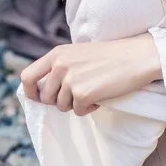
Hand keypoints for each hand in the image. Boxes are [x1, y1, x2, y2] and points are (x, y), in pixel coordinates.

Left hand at [19, 35, 161, 116]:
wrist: (138, 57)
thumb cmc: (113, 57)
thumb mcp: (79, 54)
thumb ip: (61, 67)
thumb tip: (45, 91)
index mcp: (57, 54)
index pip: (27, 77)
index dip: (30, 92)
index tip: (39, 99)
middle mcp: (59, 65)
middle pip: (45, 97)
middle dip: (60, 101)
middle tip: (80, 95)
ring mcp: (70, 80)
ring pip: (62, 106)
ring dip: (77, 104)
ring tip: (94, 91)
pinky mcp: (82, 94)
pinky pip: (79, 111)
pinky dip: (90, 108)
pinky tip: (102, 96)